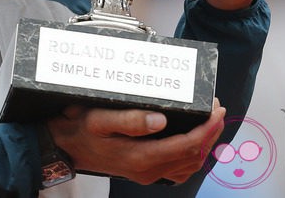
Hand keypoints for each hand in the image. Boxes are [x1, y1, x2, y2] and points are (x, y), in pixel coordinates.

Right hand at [46, 99, 225, 184]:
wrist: (65, 146)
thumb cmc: (81, 129)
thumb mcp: (100, 118)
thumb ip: (130, 120)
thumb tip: (161, 120)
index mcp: (141, 157)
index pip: (187, 145)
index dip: (207, 128)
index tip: (217, 110)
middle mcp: (148, 170)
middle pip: (193, 156)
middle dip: (211, 133)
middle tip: (218, 110)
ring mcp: (147, 174)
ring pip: (189, 165)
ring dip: (205, 144)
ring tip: (212, 123)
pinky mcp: (145, 172)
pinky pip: (178, 169)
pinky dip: (193, 155)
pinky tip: (194, 141)